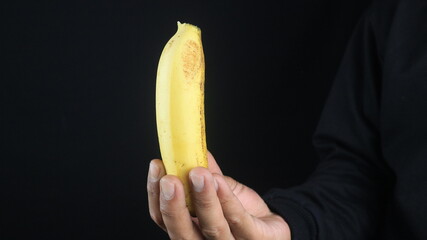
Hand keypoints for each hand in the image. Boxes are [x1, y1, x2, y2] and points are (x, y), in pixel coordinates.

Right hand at [147, 152, 290, 238]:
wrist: (273, 226)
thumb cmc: (241, 212)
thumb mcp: (220, 189)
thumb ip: (205, 174)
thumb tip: (191, 147)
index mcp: (190, 230)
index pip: (164, 219)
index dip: (156, 195)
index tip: (157, 166)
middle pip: (182, 234)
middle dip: (173, 206)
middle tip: (170, 179)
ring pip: (212, 228)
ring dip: (203, 200)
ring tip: (199, 174)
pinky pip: (240, 222)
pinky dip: (227, 201)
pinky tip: (219, 182)